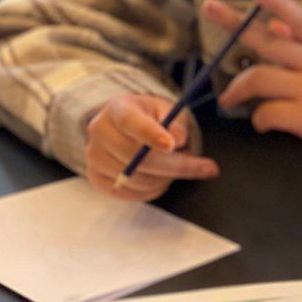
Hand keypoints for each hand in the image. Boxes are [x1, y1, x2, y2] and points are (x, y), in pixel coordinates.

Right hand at [84, 93, 217, 201]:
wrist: (126, 129)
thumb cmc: (152, 118)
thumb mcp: (168, 110)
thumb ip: (176, 122)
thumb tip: (177, 138)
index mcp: (118, 108)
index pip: (131, 122)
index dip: (151, 135)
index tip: (171, 145)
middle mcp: (99, 131)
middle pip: (136, 156)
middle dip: (175, 165)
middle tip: (207, 168)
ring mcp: (94, 157)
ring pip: (137, 178)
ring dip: (166, 178)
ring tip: (178, 167)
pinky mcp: (96, 178)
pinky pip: (131, 194)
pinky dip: (153, 190)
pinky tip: (162, 178)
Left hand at [213, 0, 301, 184]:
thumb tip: (274, 24)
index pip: (301, 19)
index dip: (278, 2)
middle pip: (268, 41)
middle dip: (234, 23)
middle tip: (209, 8)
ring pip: (259, 78)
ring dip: (237, 89)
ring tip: (229, 99)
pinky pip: (267, 113)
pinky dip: (259, 120)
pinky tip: (263, 124)